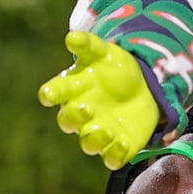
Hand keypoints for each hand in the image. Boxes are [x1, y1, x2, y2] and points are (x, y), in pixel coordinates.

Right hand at [38, 31, 162, 169]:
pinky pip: (112, 157)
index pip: (55, 92)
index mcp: (72, 89)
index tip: (48, 93)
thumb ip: (88, 45)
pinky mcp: (118, 145)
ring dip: (94, 139)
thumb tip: (71, 36)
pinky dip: (115, 155)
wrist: (144, 88)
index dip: (51, 94)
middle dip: (75, 117)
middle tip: (87, 108)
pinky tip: (122, 146)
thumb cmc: (114, 69)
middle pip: (68, 121)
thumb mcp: (104, 53)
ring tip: (105, 131)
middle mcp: (81, 114)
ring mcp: (99, 131)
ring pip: (88, 142)